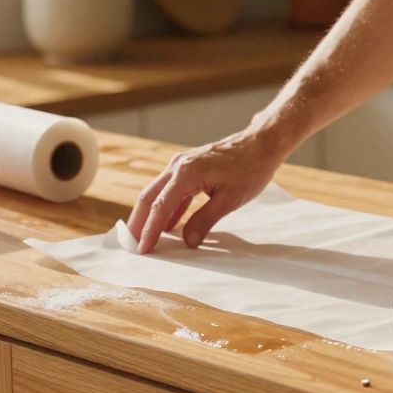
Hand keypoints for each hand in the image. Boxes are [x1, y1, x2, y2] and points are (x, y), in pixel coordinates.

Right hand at [126, 129, 286, 253]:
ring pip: (157, 192)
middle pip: (148, 197)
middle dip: (138, 222)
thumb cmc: (250, 168)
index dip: (149, 230)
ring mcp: (182, 164)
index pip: (160, 206)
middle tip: (131, 245)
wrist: (261, 144)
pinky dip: (166, 207)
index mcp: (186, 174)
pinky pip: (171, 189)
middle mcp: (178, 166)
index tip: (142, 249)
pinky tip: (167, 224)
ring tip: (143, 236)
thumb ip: (205, 221)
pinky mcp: (189, 167)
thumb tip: (188, 242)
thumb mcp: (229, 200)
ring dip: (149, 214)